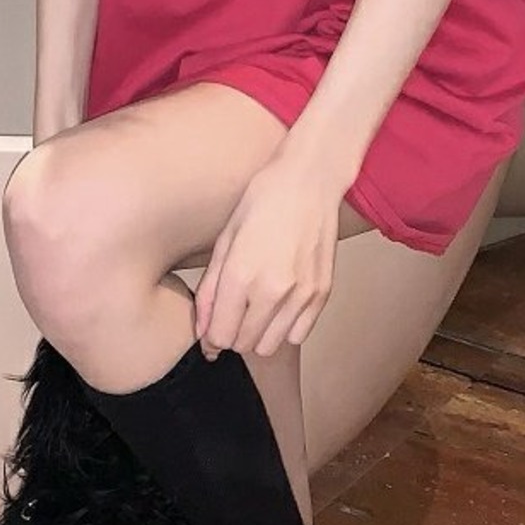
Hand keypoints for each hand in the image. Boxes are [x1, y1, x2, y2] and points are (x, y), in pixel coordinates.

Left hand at [192, 150, 343, 359]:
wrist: (310, 179)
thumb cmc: (263, 200)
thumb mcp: (225, 237)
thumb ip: (210, 288)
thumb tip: (202, 328)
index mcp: (241, 274)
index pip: (220, 336)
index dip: (211, 336)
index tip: (211, 328)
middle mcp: (272, 290)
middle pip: (244, 345)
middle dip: (233, 333)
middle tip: (234, 310)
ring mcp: (301, 294)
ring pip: (270, 345)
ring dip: (259, 333)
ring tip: (258, 305)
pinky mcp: (322, 293)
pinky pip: (298, 334)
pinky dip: (286, 327)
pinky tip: (281, 302)